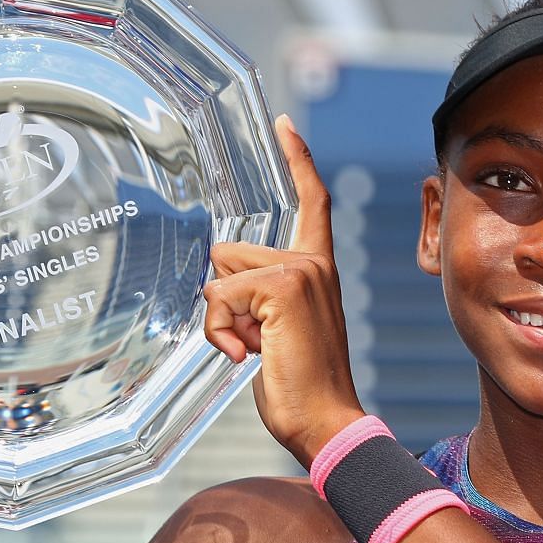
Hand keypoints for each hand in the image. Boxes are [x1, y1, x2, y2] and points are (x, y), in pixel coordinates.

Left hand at [204, 115, 365, 467]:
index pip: (310, 201)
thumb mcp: (272, 330)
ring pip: (219, 274)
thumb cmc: (300, 384)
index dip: (296, 160)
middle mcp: (312, 263)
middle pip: (229, 251)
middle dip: (224, 300)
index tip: (283, 122)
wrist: (327, 421)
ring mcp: (299, 272)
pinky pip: (217, 297)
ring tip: (254, 351)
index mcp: (317, 269)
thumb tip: (215, 277)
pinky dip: (219, 332)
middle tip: (255, 343)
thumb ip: (254, 295)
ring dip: (220, 319)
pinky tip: (247, 356)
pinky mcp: (280, 287)